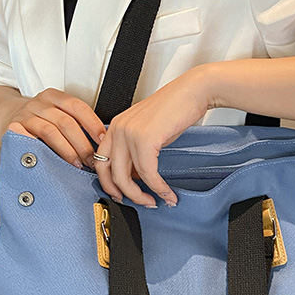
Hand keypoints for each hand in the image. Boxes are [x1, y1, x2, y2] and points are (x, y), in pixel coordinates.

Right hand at [0, 88, 107, 168]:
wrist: (6, 115)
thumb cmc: (39, 120)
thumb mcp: (57, 115)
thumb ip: (75, 124)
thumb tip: (102, 144)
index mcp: (55, 97)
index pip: (78, 107)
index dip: (92, 124)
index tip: (102, 140)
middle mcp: (40, 103)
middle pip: (66, 122)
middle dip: (82, 144)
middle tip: (92, 160)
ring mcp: (26, 115)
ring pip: (50, 132)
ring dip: (67, 150)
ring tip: (77, 164)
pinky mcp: (14, 128)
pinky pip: (31, 140)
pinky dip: (45, 151)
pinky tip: (54, 162)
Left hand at [94, 65, 212, 207]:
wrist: (193, 92)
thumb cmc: (175, 109)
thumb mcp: (149, 132)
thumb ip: (137, 152)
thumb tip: (137, 177)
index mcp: (115, 127)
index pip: (101, 163)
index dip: (110, 185)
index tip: (122, 196)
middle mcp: (118, 129)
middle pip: (111, 174)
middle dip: (126, 195)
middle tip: (140, 203)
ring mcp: (129, 134)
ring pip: (127, 178)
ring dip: (142, 195)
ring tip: (156, 201)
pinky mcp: (145, 139)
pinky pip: (148, 173)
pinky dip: (158, 187)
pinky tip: (166, 192)